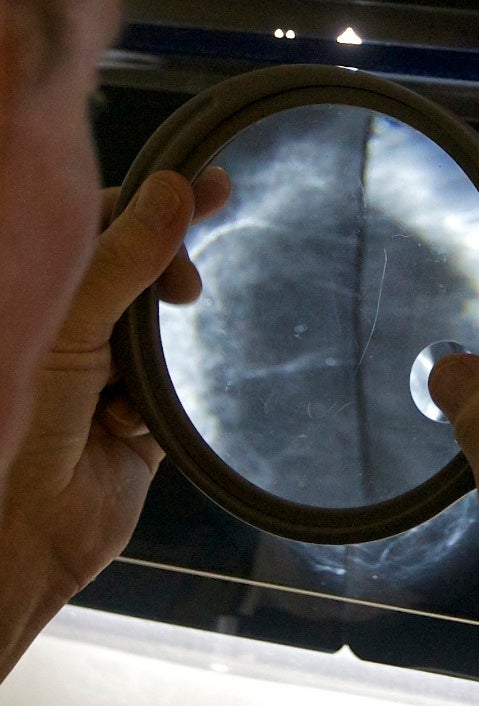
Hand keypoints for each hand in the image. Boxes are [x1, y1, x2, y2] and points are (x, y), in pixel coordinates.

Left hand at [0, 167, 227, 675]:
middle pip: (137, 266)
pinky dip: (156, 404)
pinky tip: (128, 424)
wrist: (22, 536)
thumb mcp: (69, 325)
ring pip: (158, 327)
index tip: (213, 188)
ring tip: (153, 353)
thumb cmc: (17, 421)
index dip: (152, 203)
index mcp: (37, 294)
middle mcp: (65, 326)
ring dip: (158, 344)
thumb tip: (174, 187)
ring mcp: (99, 373)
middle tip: (198, 278)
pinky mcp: (133, 421)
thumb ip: (123, 256)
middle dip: (167, 269)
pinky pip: (171, 389)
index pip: (99, 220)